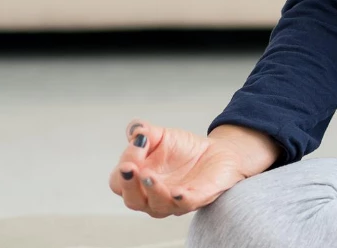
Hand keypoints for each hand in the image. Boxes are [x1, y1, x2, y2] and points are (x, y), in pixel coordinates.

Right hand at [107, 119, 256, 215]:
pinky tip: (178, 193)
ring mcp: (173, 201)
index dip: (121, 168)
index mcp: (137, 181)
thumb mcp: (161, 135)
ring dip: (152, 191)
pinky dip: (181, 200)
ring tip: (149, 176)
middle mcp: (151, 196)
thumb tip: (135, 131)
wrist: (218, 151)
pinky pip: (186, 205)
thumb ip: (145, 131)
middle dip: (129, 185)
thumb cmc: (183, 148)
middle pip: (133, 200)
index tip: (134, 146)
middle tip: (131, 169)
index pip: (118, 182)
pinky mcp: (197, 198)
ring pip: (157, 205)